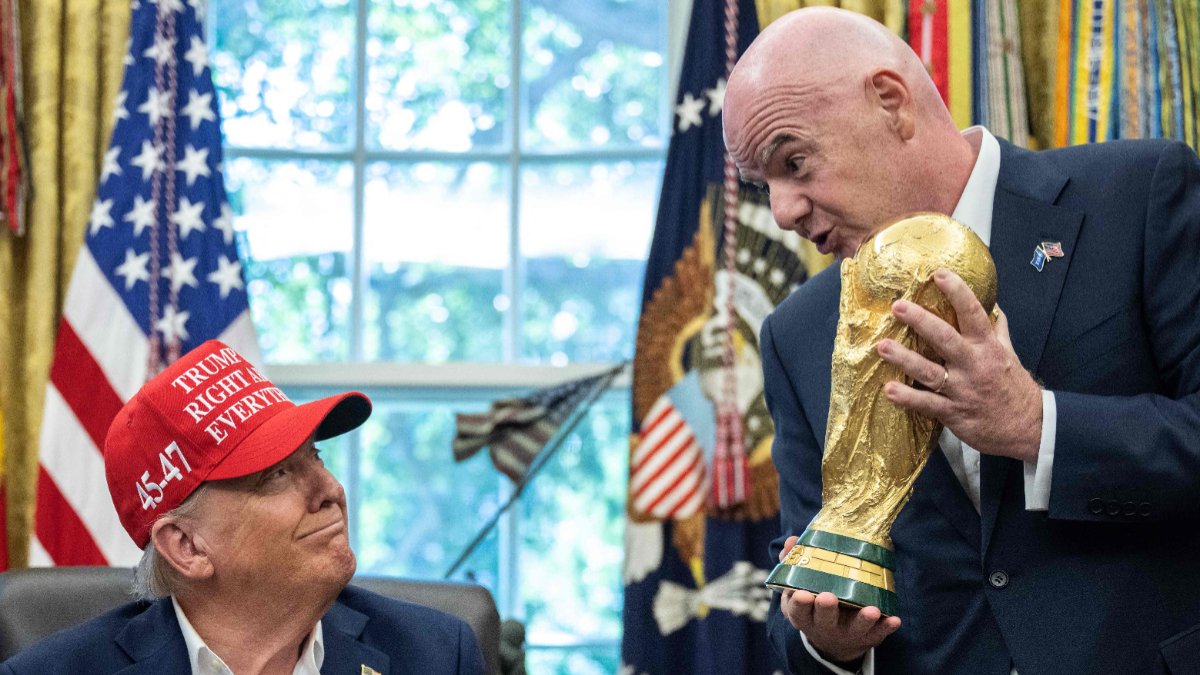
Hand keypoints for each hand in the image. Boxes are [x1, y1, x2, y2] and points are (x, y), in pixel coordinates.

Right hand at [776, 536, 900, 663]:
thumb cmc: (813, 607)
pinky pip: (878, 633)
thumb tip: (792, 540)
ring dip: (863, 619)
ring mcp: (847, 632)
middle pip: (824, 619)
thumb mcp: (797, 590)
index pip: (798, 610)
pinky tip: (894, 619)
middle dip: (827, 609)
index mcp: (804, 615)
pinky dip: (886, 627)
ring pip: (855, 627)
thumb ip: (793, 564)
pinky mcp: (867, 636)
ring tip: (872, 610)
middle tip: (828, 598)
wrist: (832, 642)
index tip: (803, 595)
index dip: (800, 604)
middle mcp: (824, 626)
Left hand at [876, 268, 1042, 462]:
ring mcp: (962, 389)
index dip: (957, 292)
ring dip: (905, 359)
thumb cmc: (1013, 387)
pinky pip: (928, 404)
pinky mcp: (954, 413)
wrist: (1028, 427)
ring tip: (882, 346)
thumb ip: (997, 330)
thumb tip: (993, 305)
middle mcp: (973, 364)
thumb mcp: (1009, 354)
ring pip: (930, 372)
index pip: (973, 313)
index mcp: (987, 346)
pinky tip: (889, 390)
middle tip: (898, 306)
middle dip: (921, 321)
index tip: (939, 273)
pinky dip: (908, 398)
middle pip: (945, 338)